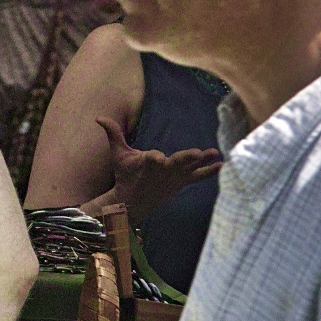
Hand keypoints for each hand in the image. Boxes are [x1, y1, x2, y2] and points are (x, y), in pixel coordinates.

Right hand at [95, 116, 221, 220]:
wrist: (133, 202)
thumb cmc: (125, 175)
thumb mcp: (118, 154)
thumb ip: (113, 134)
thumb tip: (98, 118)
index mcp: (147, 164)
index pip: (152, 157)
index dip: (152, 157)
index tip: (151, 157)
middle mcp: (163, 171)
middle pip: (176, 163)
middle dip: (186, 159)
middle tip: (197, 154)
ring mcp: (175, 178)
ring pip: (189, 168)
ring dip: (203, 161)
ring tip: (214, 153)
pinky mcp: (182, 182)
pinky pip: (198, 176)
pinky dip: (210, 171)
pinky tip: (222, 164)